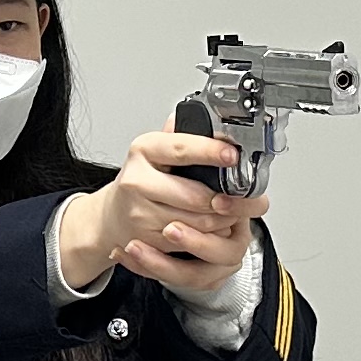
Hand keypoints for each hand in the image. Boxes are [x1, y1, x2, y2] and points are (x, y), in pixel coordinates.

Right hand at [53, 136, 268, 297]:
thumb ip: (184, 135)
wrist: (113, 214)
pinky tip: (214, 226)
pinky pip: (190, 240)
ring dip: (223, 219)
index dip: (210, 152)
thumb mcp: (158, 149)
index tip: (232, 155)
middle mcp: (137, 180)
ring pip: (197, 221)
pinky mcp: (146, 238)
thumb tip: (215, 120)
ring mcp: (140, 212)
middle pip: (195, 195)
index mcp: (143, 150)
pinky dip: (209, 235)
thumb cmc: (142, 180)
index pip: (181, 149)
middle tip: (247, 195)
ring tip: (233, 211)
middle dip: (228, 199)